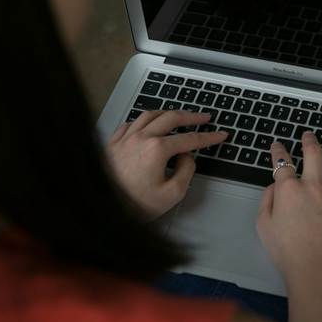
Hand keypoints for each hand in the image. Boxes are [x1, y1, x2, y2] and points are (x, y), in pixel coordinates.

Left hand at [105, 111, 226, 218]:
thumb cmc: (132, 205)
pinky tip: (147, 124)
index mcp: (157, 149)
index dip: (209, 137)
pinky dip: (144, 120)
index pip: (190, 139)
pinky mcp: (112, 144)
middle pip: (171, 118)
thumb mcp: (171, 194)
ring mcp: (125, 139)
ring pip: (150, 115)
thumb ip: (186, 171)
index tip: (220, 135)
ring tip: (179, 115)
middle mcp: (141, 138)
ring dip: (168, 113)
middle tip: (204, 118)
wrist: (101, 208)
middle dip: (192, 116)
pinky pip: (130, 123)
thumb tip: (187, 157)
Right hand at [256, 132, 321, 320]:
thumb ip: (267, 201)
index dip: (278, 151)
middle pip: (313, 153)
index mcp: (289, 190)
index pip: (282, 162)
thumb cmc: (288, 253)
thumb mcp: (263, 226)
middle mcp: (313, 186)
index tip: (277, 146)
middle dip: (309, 140)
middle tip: (308, 135)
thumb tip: (273, 187)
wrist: (314, 270)